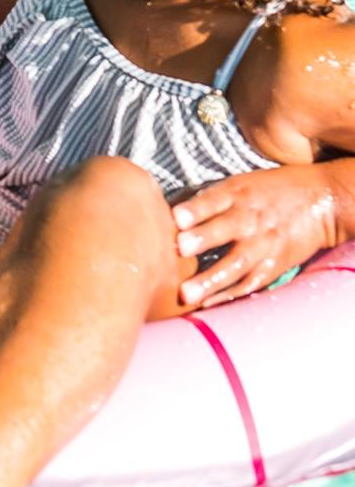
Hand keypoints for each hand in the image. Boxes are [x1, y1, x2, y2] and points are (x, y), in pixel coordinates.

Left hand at [174, 165, 339, 307]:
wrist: (321, 201)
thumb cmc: (270, 191)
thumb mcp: (241, 182)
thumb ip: (209, 198)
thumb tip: (165, 213)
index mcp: (237, 194)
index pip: (213, 201)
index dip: (194, 210)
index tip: (175, 218)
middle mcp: (249, 220)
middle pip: (224, 230)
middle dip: (202, 239)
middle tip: (181, 248)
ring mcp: (262, 245)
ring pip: (235, 265)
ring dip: (210, 280)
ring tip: (186, 293)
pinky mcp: (272, 265)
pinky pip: (248, 283)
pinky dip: (228, 294)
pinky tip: (207, 304)